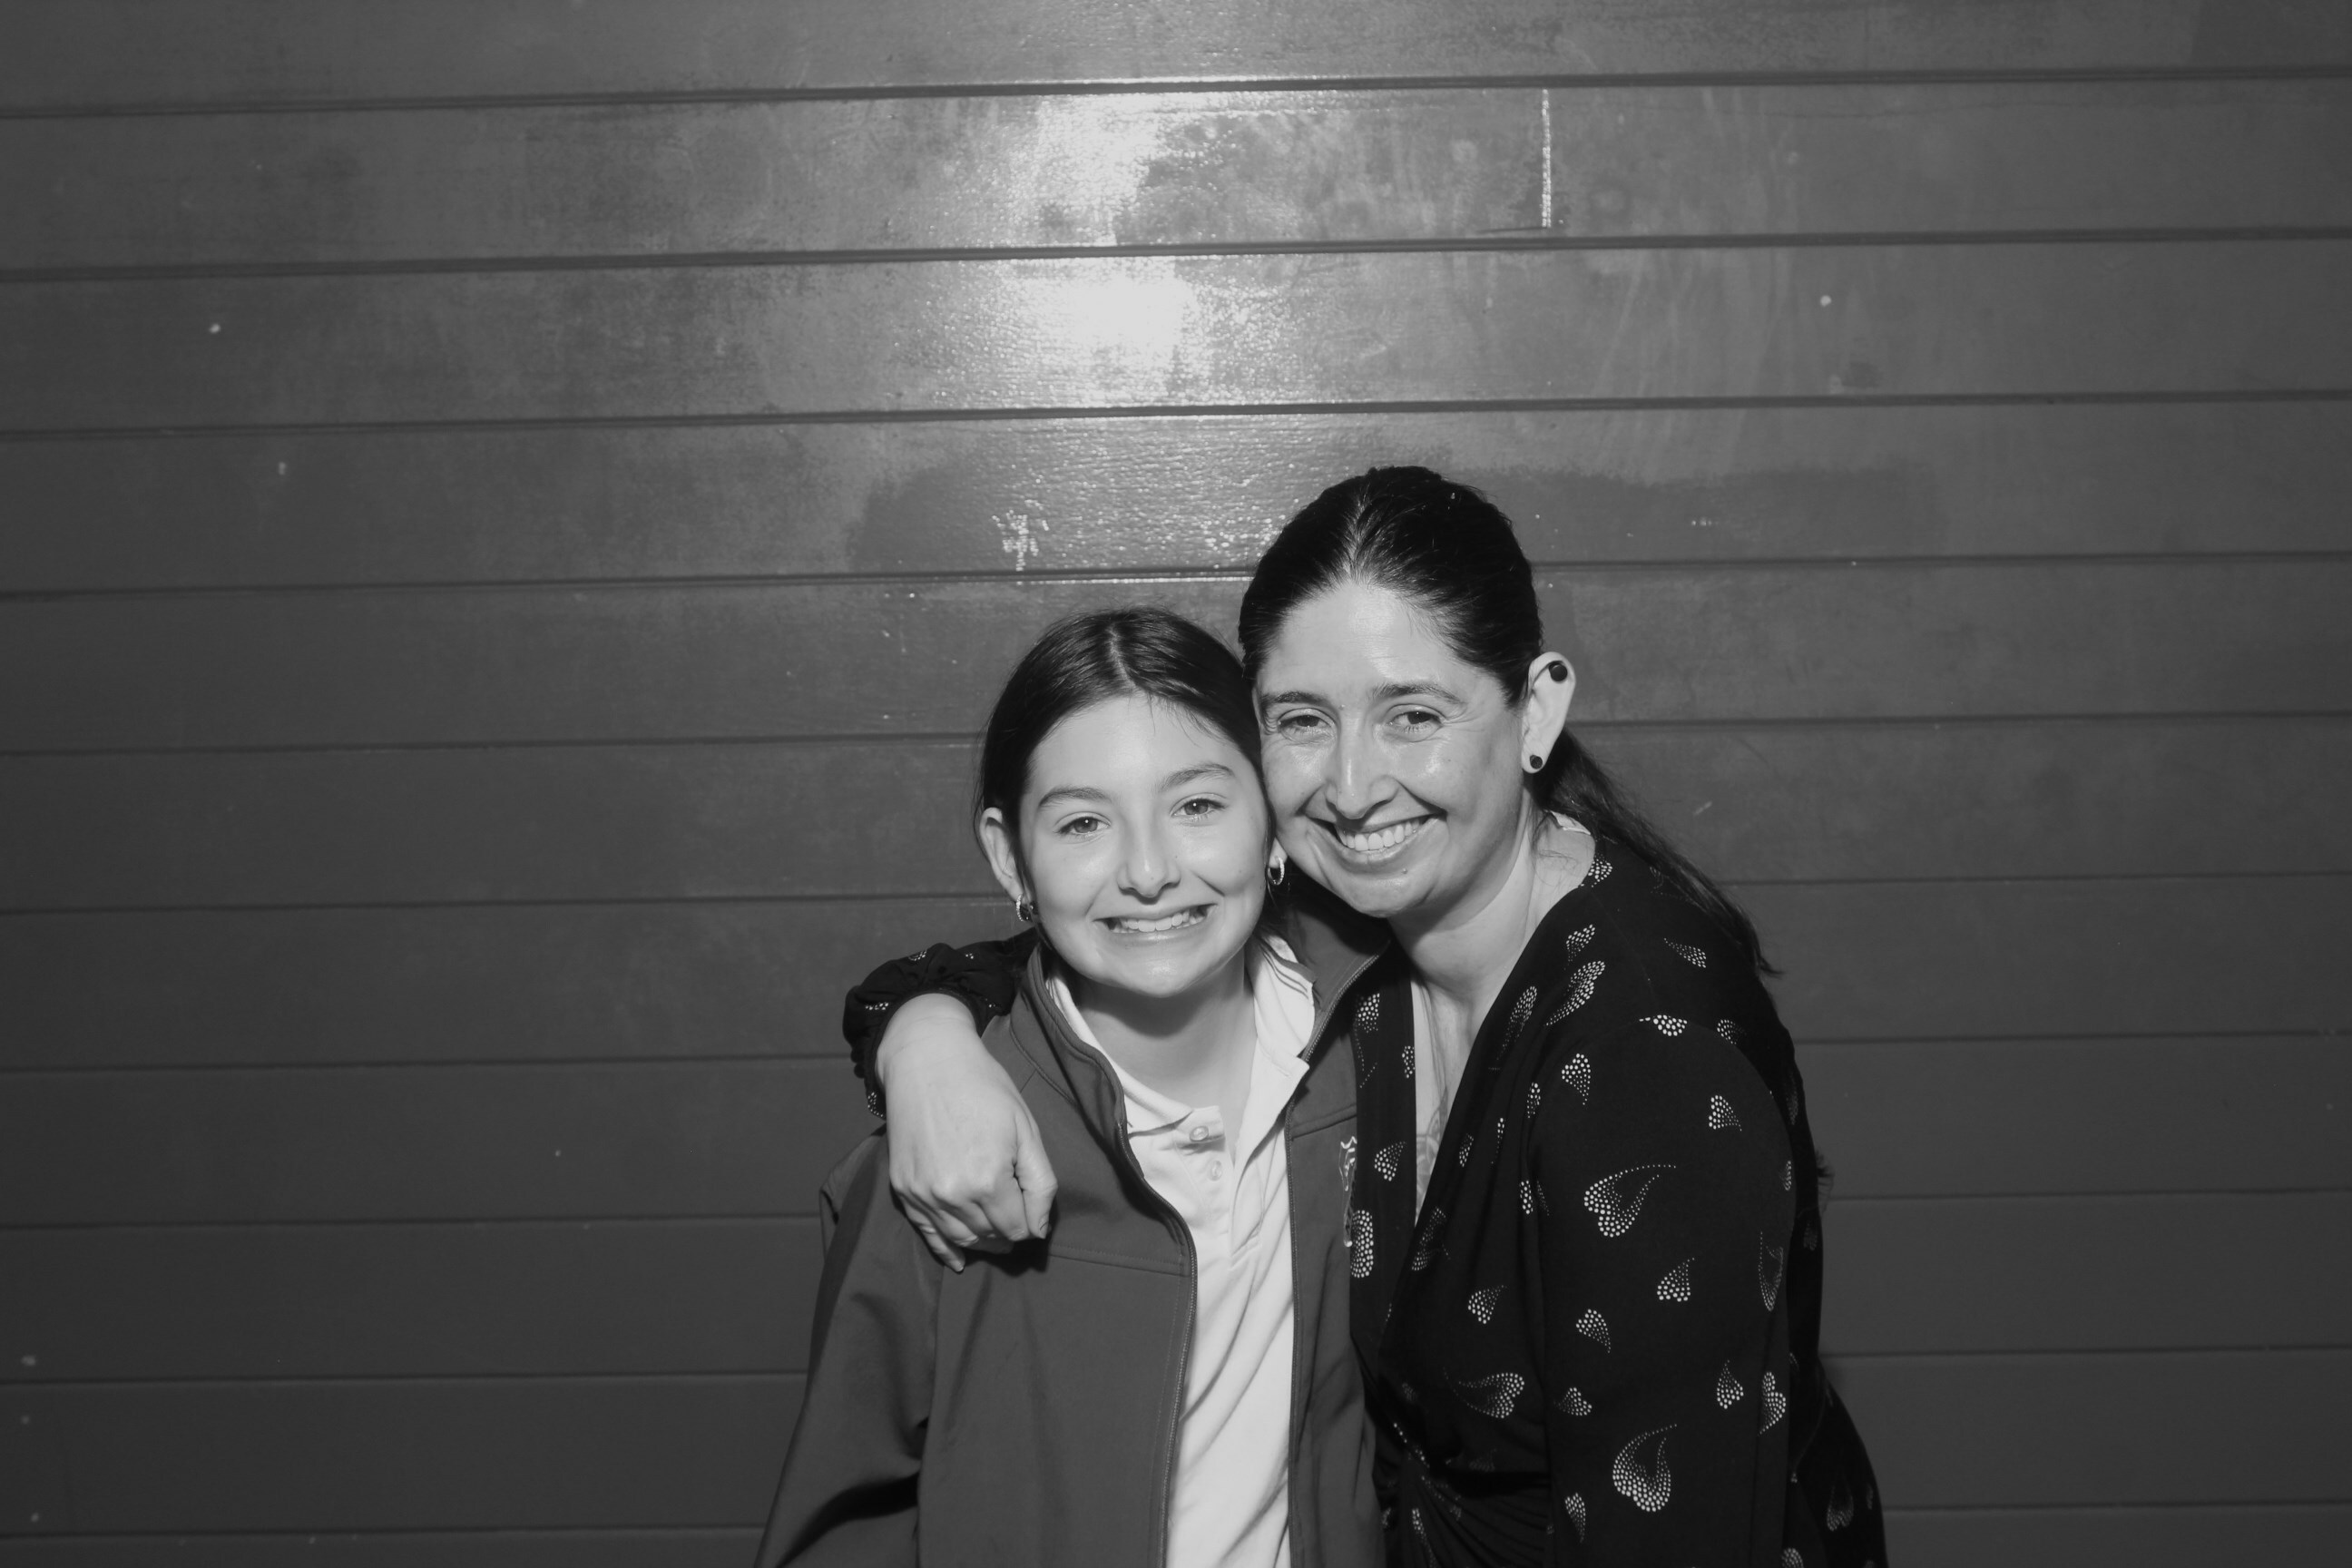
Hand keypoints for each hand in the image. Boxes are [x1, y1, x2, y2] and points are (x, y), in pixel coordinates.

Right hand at [875, 995, 1058, 1269]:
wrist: (927, 1061)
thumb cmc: (984, 1088)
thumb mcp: (1026, 1129)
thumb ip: (1040, 1183)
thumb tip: (1039, 1230)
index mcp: (988, 1179)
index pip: (1017, 1229)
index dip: (1030, 1225)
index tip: (1032, 1212)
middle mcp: (952, 1194)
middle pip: (989, 1236)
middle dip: (1008, 1233)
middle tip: (1017, 1222)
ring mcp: (923, 1194)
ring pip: (960, 1239)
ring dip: (982, 1242)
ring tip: (996, 1236)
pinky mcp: (903, 1189)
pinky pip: (927, 1232)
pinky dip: (945, 1249)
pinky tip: (960, 1259)